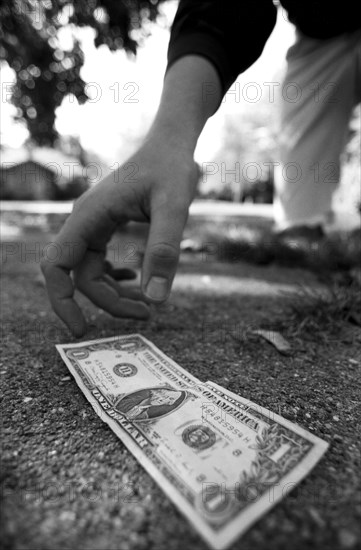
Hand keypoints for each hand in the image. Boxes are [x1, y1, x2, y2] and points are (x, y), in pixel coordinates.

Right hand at [41, 141, 198, 336]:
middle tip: (146, 314)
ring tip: (148, 304)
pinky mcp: (105, 226)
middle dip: (107, 302)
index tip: (81, 329)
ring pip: (90, 272)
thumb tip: (156, 300)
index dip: (61, 301)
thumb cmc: (171, 166)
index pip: (56, 266)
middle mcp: (84, 222)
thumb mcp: (174, 207)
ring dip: (114, 293)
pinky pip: (99, 262)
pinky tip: (135, 281)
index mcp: (89, 216)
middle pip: (78, 277)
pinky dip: (115, 278)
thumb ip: (164, 250)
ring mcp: (93, 224)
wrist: (171, 143)